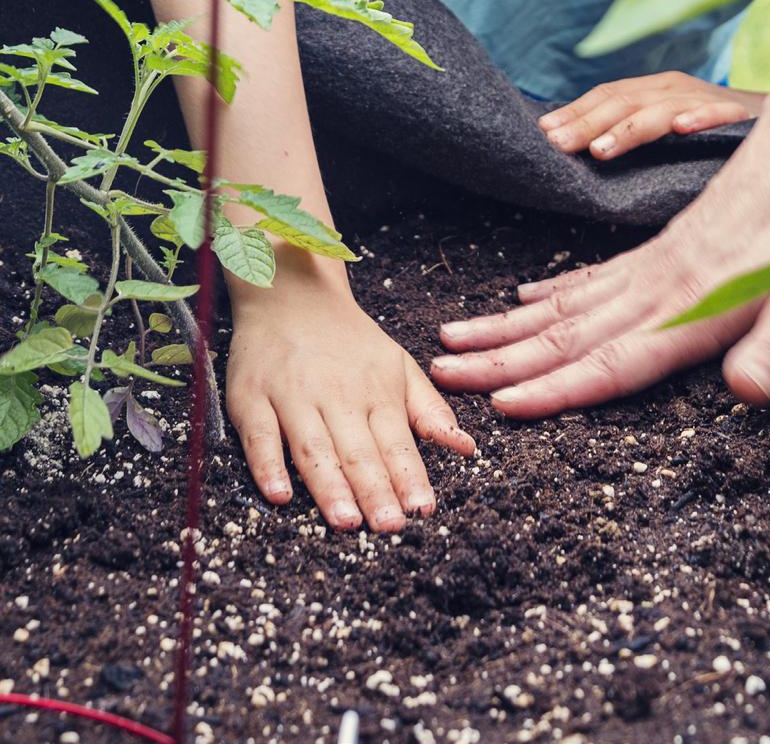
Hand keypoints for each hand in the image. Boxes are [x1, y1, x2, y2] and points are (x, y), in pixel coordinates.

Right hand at [226, 249, 475, 531]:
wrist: (292, 293)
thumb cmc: (349, 340)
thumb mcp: (399, 365)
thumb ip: (430, 410)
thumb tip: (467, 449)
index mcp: (376, 391)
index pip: (397, 441)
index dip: (410, 476)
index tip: (424, 510)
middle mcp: (336, 395)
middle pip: (357, 450)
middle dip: (376, 490)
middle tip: (390, 527)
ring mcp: (292, 396)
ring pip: (313, 447)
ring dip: (330, 486)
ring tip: (347, 522)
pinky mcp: (251, 398)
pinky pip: (259, 437)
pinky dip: (268, 466)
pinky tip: (279, 495)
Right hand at [433, 90, 769, 416]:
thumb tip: (748, 395)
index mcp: (690, 312)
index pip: (612, 362)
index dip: (557, 389)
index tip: (499, 406)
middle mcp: (655, 291)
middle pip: (567, 336)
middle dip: (501, 361)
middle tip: (440, 373)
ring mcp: (650, 268)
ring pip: (564, 306)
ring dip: (505, 329)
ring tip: (452, 340)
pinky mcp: (656, 251)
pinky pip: (588, 278)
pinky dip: (548, 295)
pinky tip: (520, 303)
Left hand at [537, 74, 763, 159]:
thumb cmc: (713, 127)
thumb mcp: (668, 123)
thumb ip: (632, 130)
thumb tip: (581, 146)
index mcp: (654, 89)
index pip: (607, 96)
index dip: (575, 112)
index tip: (544, 133)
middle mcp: (675, 88)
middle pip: (624, 102)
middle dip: (587, 123)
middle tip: (558, 145)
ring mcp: (706, 98)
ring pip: (661, 110)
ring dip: (630, 128)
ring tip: (601, 150)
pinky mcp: (740, 113)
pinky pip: (718, 113)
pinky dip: (701, 117)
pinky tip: (682, 129)